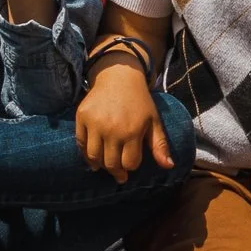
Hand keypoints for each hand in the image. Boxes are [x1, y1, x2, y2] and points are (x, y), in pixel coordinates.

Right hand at [75, 61, 167, 180]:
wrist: (119, 77)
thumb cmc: (139, 101)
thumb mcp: (154, 121)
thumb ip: (160, 145)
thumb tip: (169, 166)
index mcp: (132, 131)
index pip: (129, 163)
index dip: (131, 166)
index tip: (131, 162)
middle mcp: (112, 129)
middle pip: (111, 164)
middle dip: (116, 172)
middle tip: (118, 174)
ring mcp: (95, 123)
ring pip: (94, 157)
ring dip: (100, 166)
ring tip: (105, 166)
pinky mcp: (82, 117)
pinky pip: (80, 143)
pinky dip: (85, 155)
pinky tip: (93, 158)